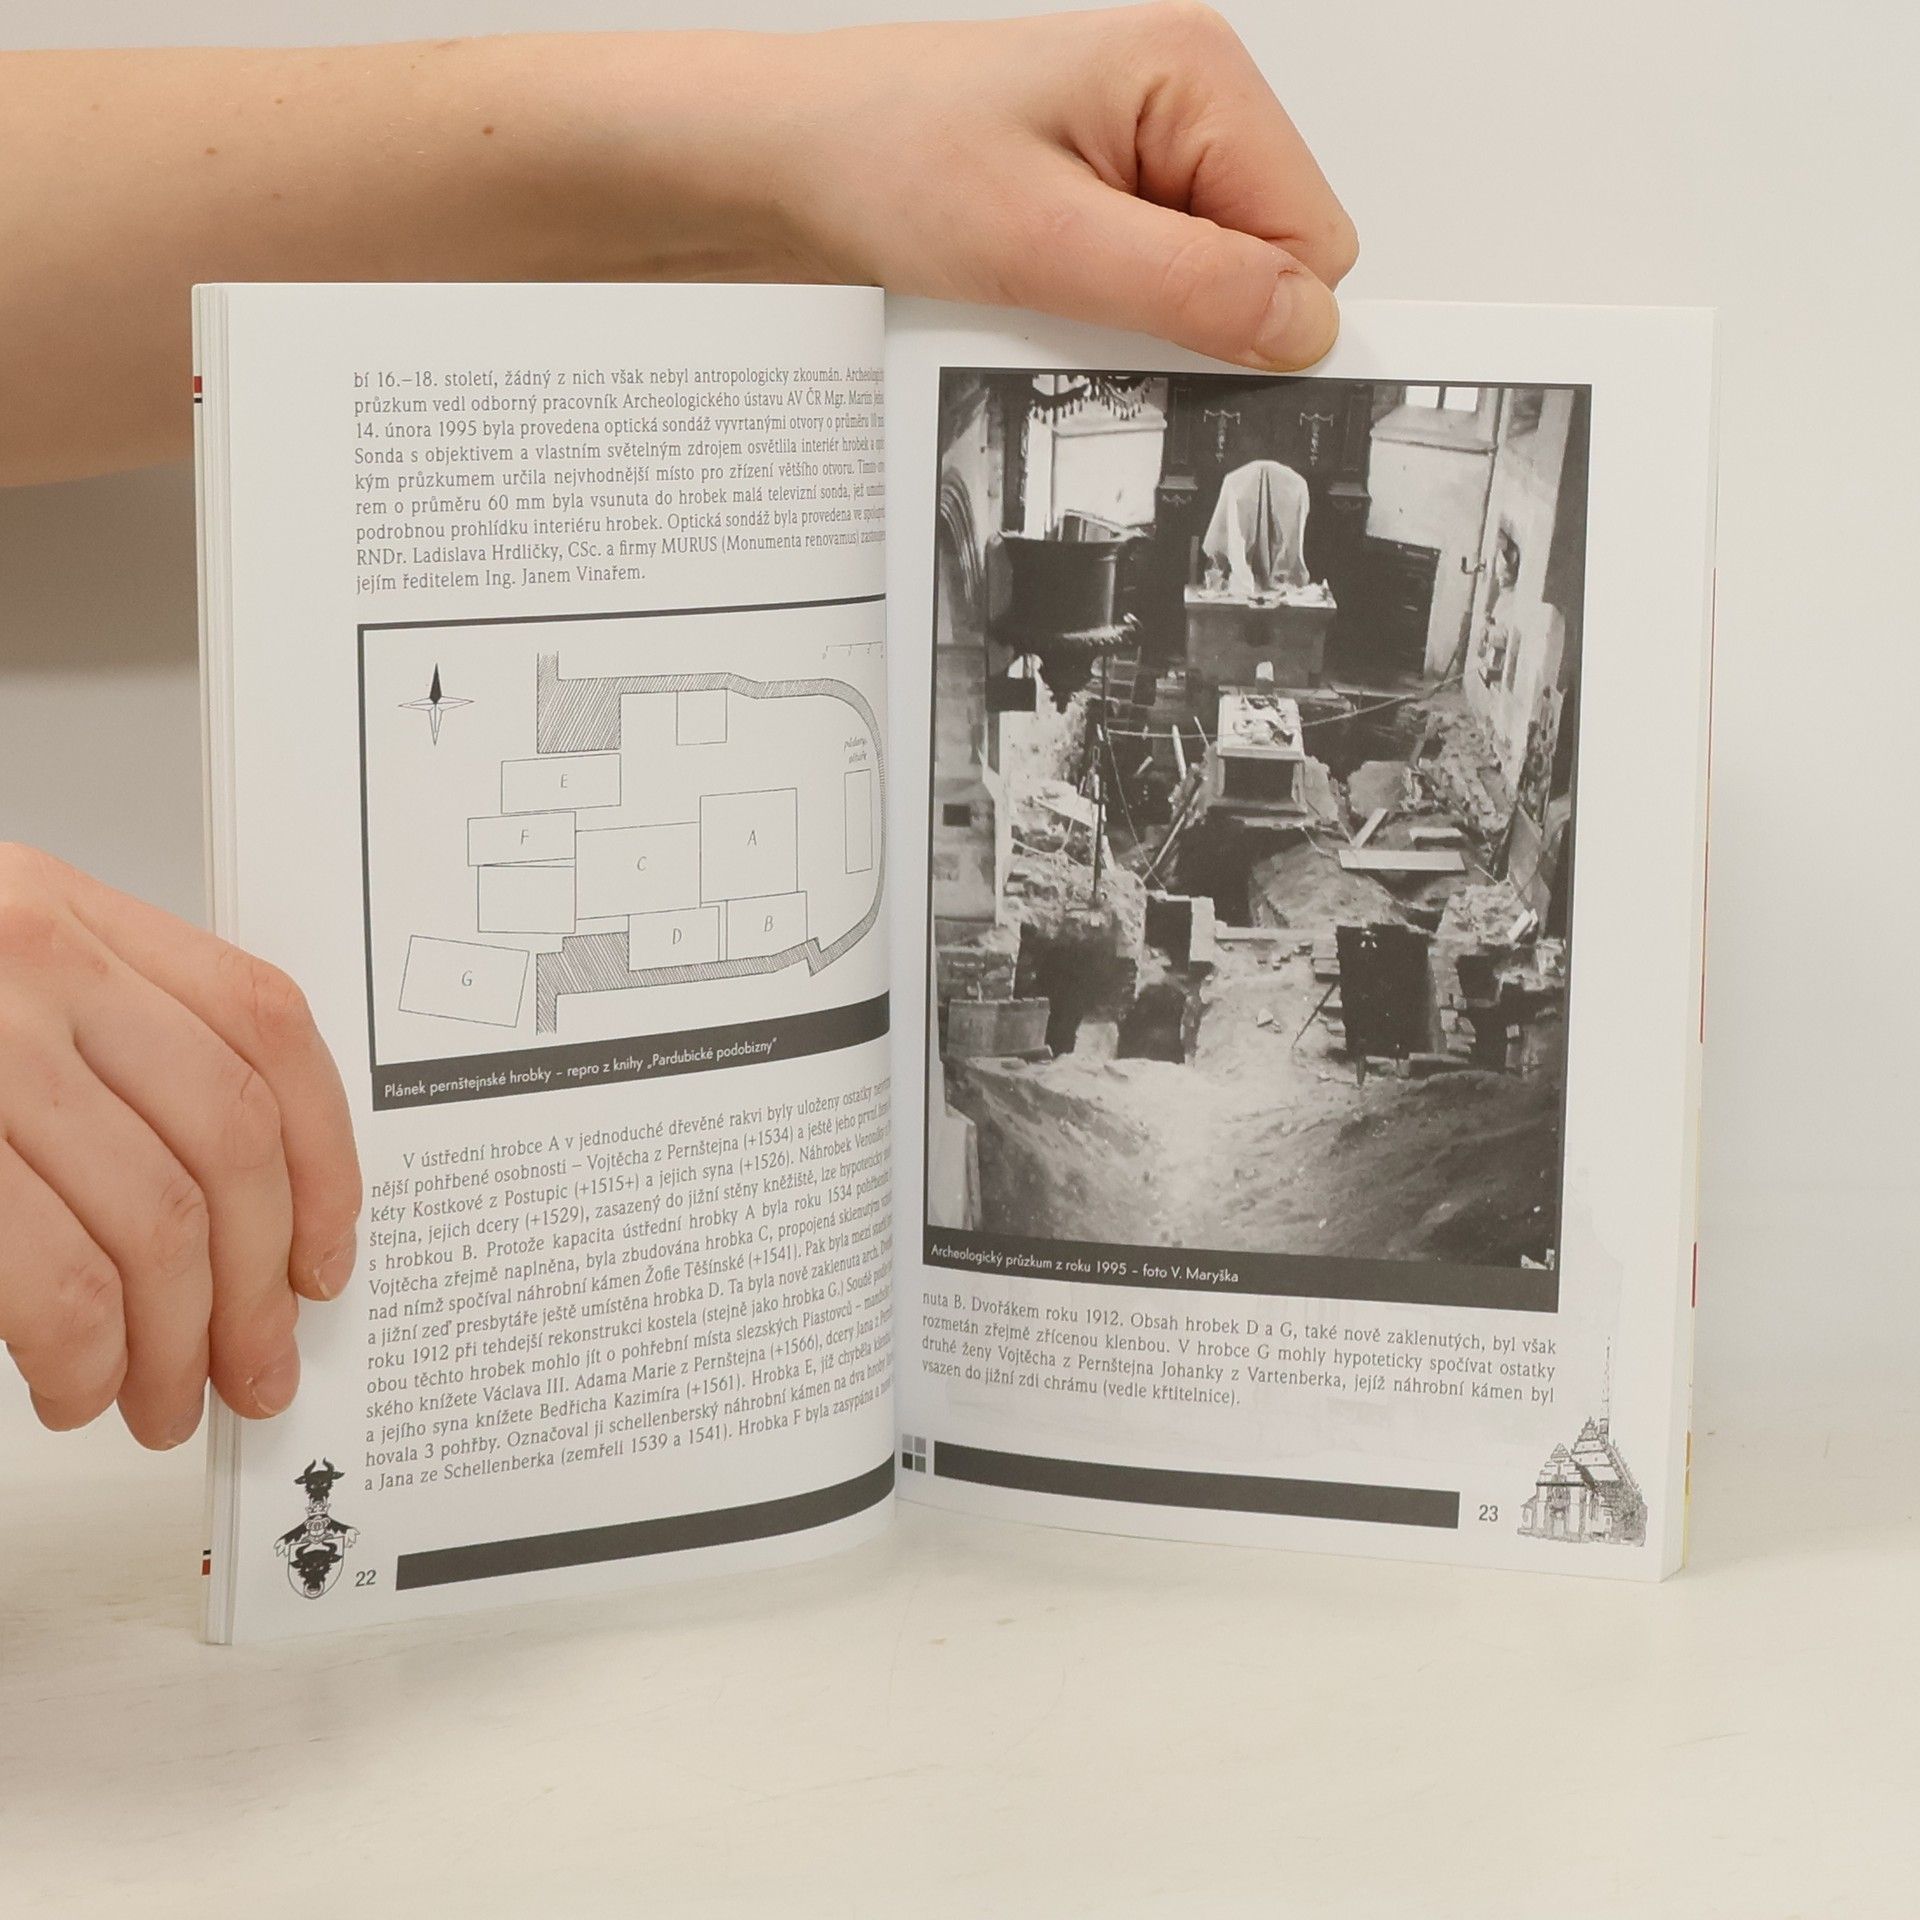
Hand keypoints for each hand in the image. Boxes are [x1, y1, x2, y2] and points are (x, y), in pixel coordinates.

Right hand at [0, 845, 360, 1445]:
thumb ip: (106, 1045)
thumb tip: (244, 1209)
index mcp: (69, 915)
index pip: (266, 1029)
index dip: (325, 1157)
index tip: (328, 1252)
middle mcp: (29, 962)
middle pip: (227, 1142)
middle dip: (260, 1283)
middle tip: (255, 1366)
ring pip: (152, 1220)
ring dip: (177, 1342)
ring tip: (161, 1400)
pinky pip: (51, 1273)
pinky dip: (85, 1353)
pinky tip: (76, 1385)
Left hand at [774, 3, 1358, 368]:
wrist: (788, 161)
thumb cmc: (886, 160)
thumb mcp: (1046, 243)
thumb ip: (1190, 288)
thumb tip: (1305, 329)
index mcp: (1198, 75)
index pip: (1314, 236)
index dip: (1257, 312)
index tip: (1176, 344)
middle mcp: (1188, 98)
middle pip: (1272, 258)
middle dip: (1198, 314)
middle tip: (1091, 313)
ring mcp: (1150, 145)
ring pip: (1213, 279)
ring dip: (1144, 318)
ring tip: (1051, 293)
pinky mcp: (1113, 189)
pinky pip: (1156, 278)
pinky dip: (1110, 311)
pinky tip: (1045, 295)